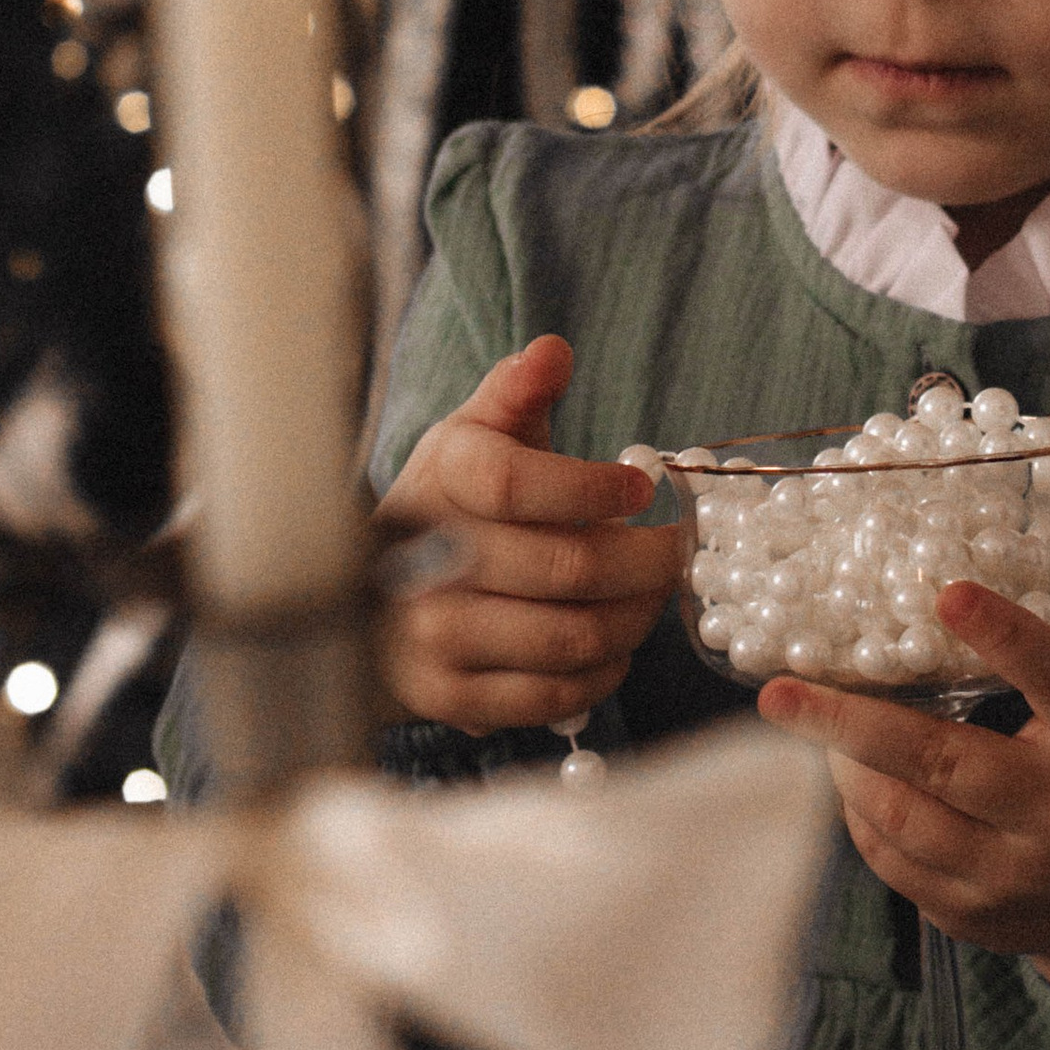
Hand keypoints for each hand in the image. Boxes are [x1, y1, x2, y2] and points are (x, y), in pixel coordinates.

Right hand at [373, 336, 679, 735]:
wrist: (373, 596)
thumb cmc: (451, 505)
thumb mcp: (475, 437)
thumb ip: (516, 393)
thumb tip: (552, 352)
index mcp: (438, 480)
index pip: (518, 483)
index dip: (591, 487)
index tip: (641, 488)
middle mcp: (423, 561)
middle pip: (567, 567)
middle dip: (646, 561)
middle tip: (675, 552)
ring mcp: (432, 636)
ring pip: (573, 635)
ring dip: (635, 618)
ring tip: (650, 595)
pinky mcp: (447, 697)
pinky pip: (554, 695)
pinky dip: (603, 672)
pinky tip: (614, 643)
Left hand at [754, 517, 1049, 996]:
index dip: (1009, 638)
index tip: (948, 590)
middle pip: (947, 761)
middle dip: (854, 722)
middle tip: (779, 687)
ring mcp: (1013, 876)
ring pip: (904, 816)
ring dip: (845, 761)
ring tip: (802, 710)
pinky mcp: (969, 915)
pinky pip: (891, 859)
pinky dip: (858, 809)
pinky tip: (844, 765)